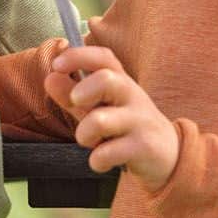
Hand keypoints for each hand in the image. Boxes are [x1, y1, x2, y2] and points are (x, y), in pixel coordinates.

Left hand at [47, 45, 179, 188]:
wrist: (167, 155)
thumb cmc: (126, 128)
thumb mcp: (99, 109)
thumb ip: (74, 96)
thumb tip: (50, 79)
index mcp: (121, 82)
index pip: (103, 58)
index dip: (78, 56)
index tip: (56, 64)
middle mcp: (133, 96)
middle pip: (106, 80)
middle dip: (82, 91)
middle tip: (76, 104)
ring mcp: (140, 121)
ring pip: (101, 120)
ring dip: (84, 134)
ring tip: (90, 142)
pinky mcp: (143, 147)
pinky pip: (107, 153)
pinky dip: (97, 160)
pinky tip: (102, 161)